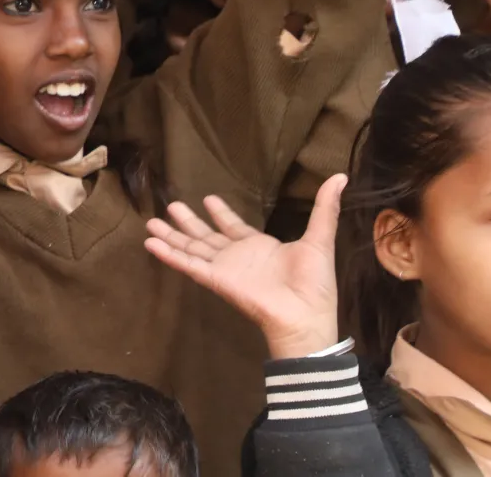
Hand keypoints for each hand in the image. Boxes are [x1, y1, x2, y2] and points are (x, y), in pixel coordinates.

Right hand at [145, 175, 347, 359]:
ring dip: (171, 236)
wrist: (304, 314)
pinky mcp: (215, 279)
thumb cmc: (314, 282)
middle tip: (171, 205)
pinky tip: (150, 244)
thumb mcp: (320, 239)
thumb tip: (341, 176)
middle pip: (206, 236)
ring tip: (150, 222)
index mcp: (260, 248)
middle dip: (188, 222)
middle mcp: (237, 257)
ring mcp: (223, 268)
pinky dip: (168, 255)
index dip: (222, 214)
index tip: (209, 199)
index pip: (235, 228)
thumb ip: (325, 209)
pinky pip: (188, 264)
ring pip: (191, 247)